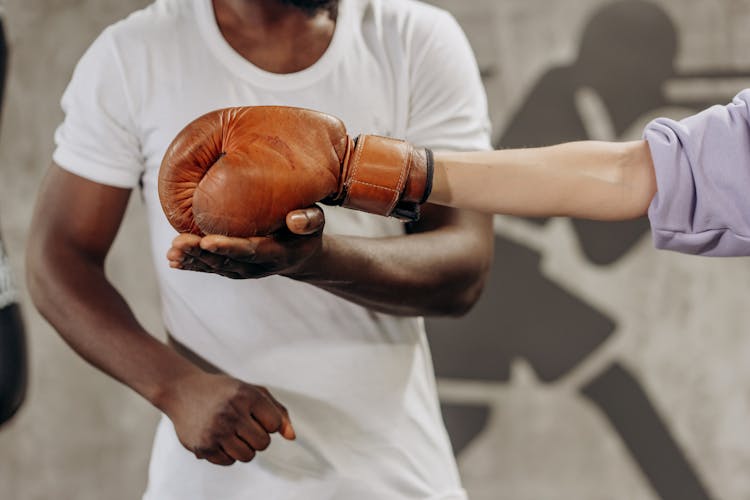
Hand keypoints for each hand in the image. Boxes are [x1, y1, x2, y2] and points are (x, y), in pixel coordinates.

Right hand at [157, 371, 294, 465]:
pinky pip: (229, 462)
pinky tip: (219, 438)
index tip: (255, 414)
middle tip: (244, 425)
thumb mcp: (253, 392)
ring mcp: (216, 430)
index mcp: (247, 395)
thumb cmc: (225, 392)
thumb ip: (279, 412)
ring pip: (248, 456)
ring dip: (245, 447)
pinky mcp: (203, 446)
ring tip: (233, 432)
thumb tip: (292, 437)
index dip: (268, 422)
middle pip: (263, 443)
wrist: (183, 391)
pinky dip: (228, 453)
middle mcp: (231, 412)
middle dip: (258, 437)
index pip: (275, 424)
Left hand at [167, 206, 324, 278]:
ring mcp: (243, 270)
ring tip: (171, 252)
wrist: (300, 255)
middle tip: (179, 244)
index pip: (250, 251)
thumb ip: (309, 220)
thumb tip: (295, 219)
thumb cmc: (305, 230)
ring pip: (214, 266)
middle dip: (201, 253)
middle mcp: (256, 266)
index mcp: (276, 254)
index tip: (208, 241)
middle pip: (225, 261)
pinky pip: (210, 268)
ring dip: (192, 260)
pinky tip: (172, 259)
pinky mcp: (232, 268)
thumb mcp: (317, 221)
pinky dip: (191, 264)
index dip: (229, 247)